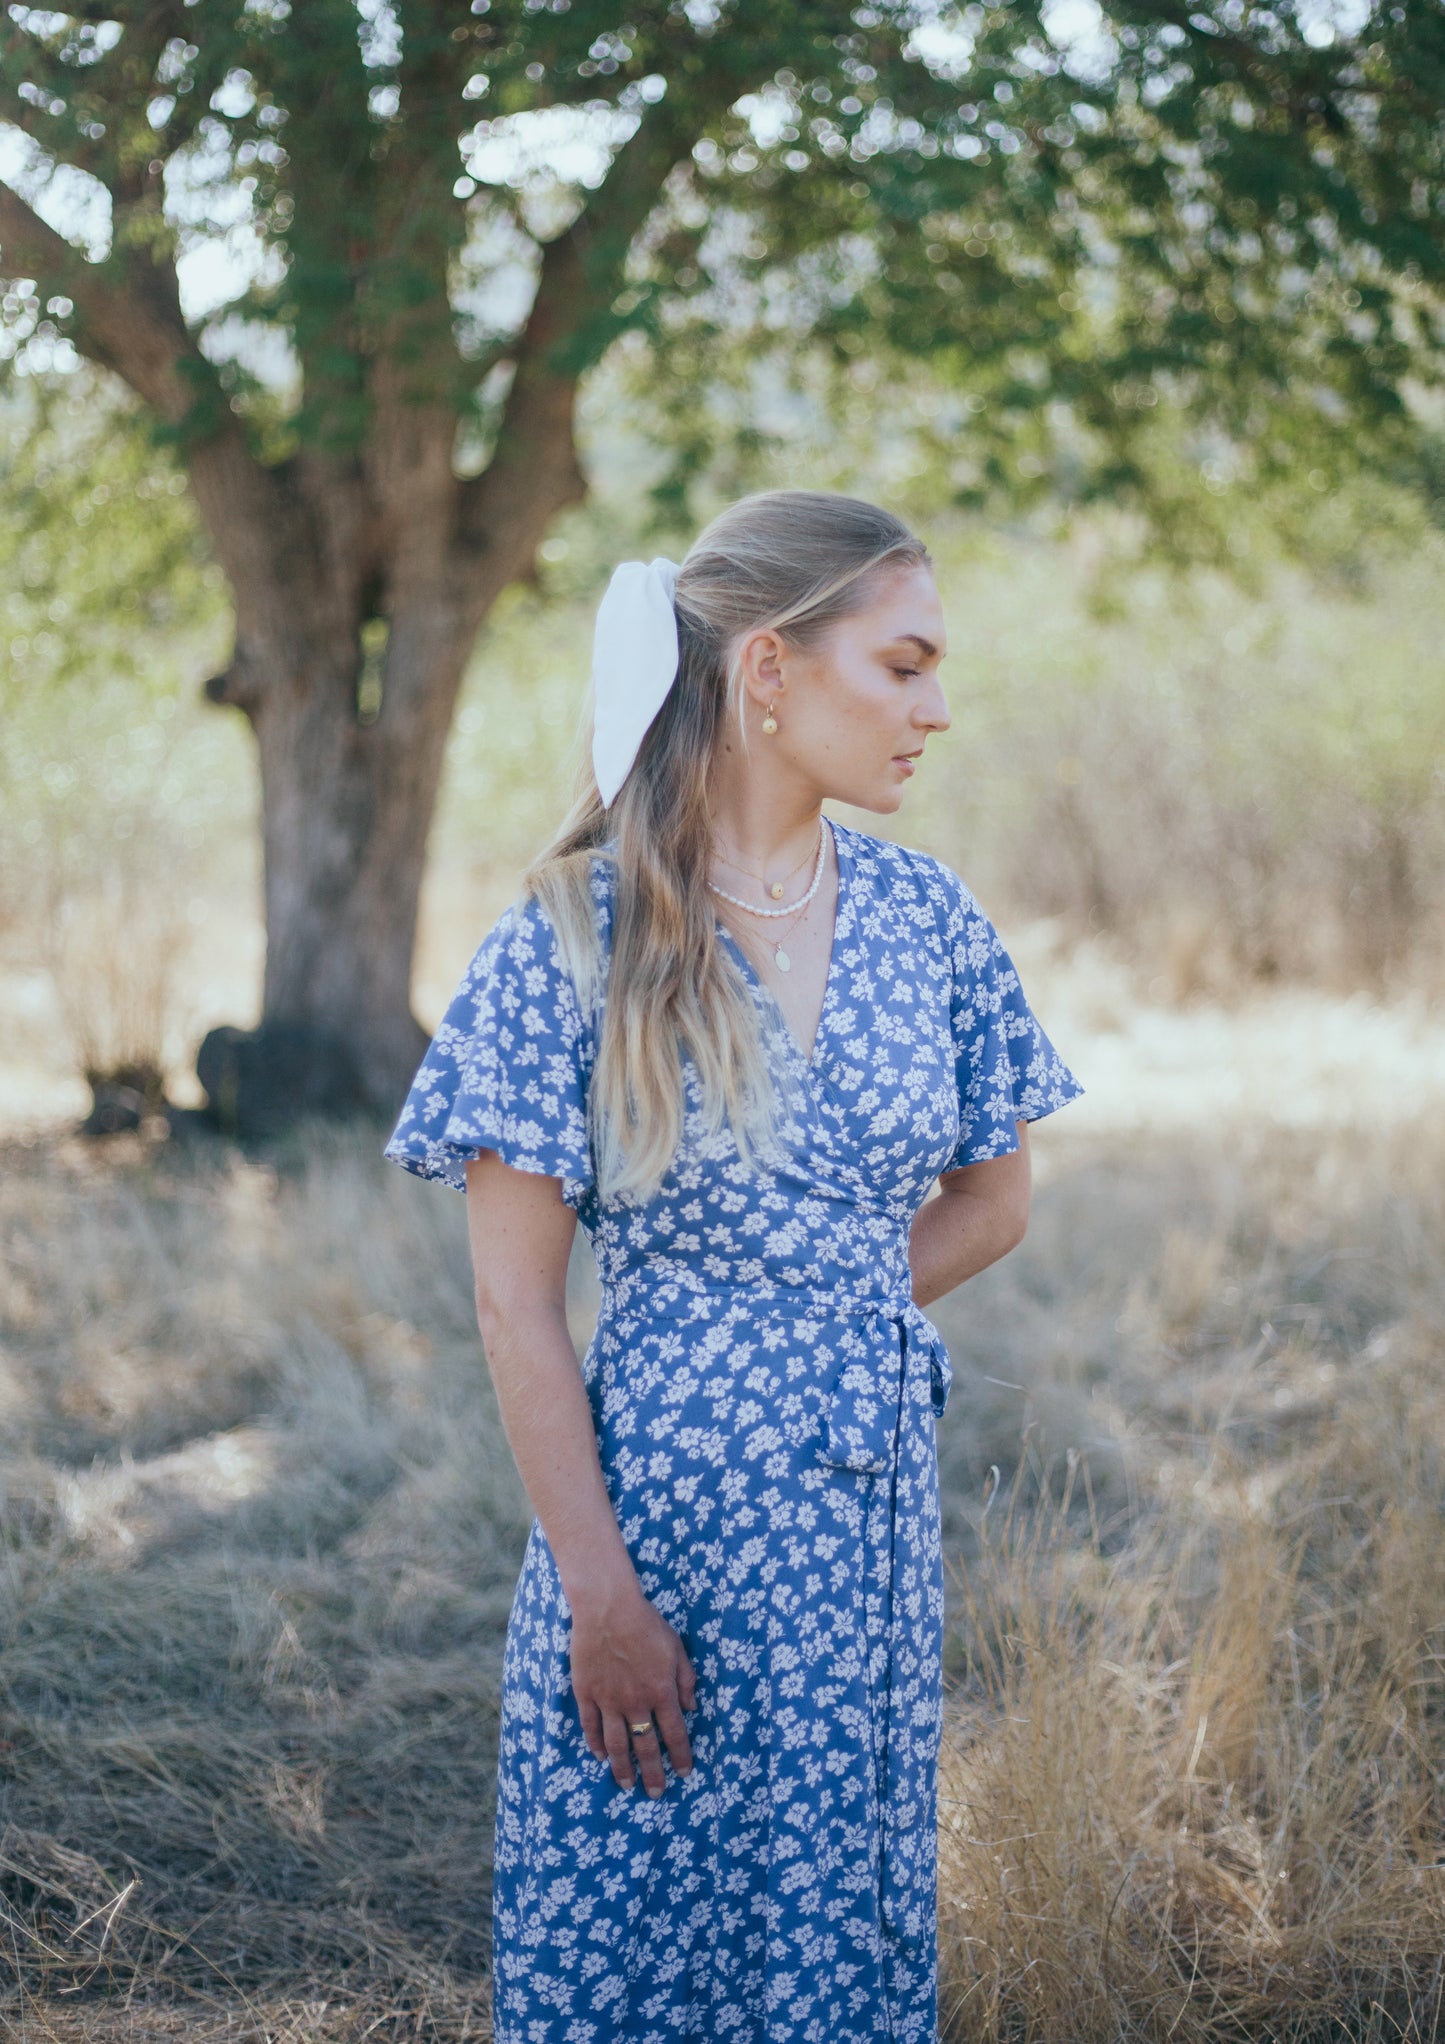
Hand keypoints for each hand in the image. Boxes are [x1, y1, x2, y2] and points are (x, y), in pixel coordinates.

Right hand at [569, 1576, 697, 1796]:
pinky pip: (591, 1726)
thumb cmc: (646, 1623)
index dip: (681, 1756)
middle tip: (656, 1794)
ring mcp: (608, 1700)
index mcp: (661, 1691)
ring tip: (627, 1785)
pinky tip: (600, 1757)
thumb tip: (692, 1709)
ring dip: (623, 1768)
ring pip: (617, 1744)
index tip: (685, 1773)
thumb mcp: (677, 1648)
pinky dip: (596, 1744)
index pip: (675, 1733)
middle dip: (653, 1773)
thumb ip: (686, 1680)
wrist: (608, 1608)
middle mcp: (636, 1703)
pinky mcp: (586, 1693)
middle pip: (646, 1746)